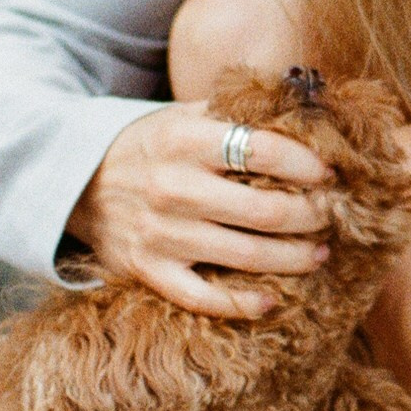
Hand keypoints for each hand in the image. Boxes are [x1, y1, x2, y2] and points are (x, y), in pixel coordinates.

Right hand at [63, 104, 333, 319]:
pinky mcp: (149, 271)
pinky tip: (274, 299)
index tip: (331, 173)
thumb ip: (238, 111)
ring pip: (246, 256)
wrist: (79, 183)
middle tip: (331, 215)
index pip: (264, 150)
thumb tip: (306, 106)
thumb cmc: (151, 146)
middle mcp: (174, 187)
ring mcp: (161, 234)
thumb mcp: (184, 114)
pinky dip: (244, 304)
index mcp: (185, 139)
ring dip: (294, 258)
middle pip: (265, 211)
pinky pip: (204, 298)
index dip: (307, 165)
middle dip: (312, 216)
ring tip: (319, 252)